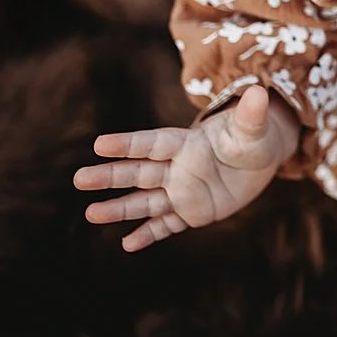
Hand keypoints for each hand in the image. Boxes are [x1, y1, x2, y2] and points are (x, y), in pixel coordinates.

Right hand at [73, 85, 299, 250]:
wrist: (258, 161)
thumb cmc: (251, 138)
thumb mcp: (253, 129)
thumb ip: (251, 115)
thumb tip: (257, 91)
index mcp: (187, 143)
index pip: (153, 143)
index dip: (128, 144)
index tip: (100, 144)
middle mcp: (178, 168)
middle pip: (139, 172)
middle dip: (110, 175)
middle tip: (79, 178)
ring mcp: (182, 191)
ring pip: (146, 201)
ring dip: (119, 208)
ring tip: (90, 214)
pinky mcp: (191, 212)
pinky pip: (167, 225)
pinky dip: (149, 234)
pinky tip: (127, 244)